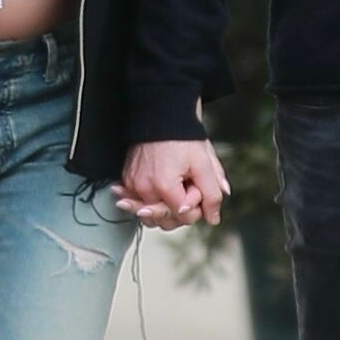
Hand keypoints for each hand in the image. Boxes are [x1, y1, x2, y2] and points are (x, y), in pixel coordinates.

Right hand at [114, 139, 230, 229]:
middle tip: (186, 186)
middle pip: (166, 221)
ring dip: (164, 208)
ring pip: (151, 217)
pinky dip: (148, 203)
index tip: (196, 184)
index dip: (196, 203)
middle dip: (180, 208)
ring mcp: (132, 186)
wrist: (162, 117)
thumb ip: (212, 194)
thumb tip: (213, 217)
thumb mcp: (204, 164)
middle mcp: (144, 190)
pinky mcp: (126, 181)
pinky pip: (137, 204)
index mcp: (164, 187)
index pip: (185, 216)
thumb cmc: (183, 138)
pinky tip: (155, 195)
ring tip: (174, 189)